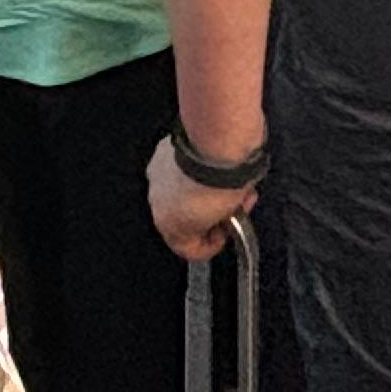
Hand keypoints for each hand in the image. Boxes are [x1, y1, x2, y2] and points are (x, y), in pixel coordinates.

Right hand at [146, 135, 255, 261]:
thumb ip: (223, 219)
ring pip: (178, 192)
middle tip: (229, 204)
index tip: (226, 232)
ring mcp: (157, 176)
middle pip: (184, 219)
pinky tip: (210, 161)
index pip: (191, 251)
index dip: (214, 244)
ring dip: (198, 189)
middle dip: (208, 213)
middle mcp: (156, 202)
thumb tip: (227, 213)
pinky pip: (176, 168)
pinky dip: (191, 167)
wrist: (217, 140)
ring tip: (223, 180)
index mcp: (170, 225)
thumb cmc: (225, 177)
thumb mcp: (233, 210)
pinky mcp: (161, 151)